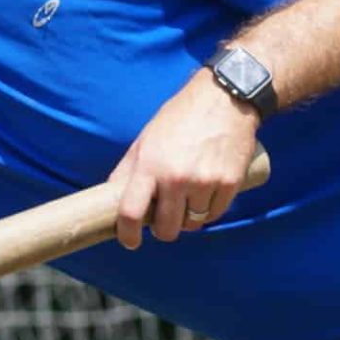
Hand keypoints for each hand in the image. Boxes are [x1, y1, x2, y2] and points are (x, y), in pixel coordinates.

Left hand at [108, 72, 262, 248]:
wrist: (223, 98)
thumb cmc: (180, 118)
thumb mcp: (146, 139)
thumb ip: (128, 170)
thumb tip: (110, 196)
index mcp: (150, 165)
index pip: (130, 212)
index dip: (127, 234)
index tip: (130, 241)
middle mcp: (176, 177)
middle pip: (166, 228)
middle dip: (163, 229)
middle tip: (165, 219)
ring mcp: (205, 181)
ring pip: (193, 224)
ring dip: (188, 219)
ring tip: (188, 200)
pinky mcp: (230, 183)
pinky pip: (215, 214)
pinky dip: (209, 211)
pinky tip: (205, 196)